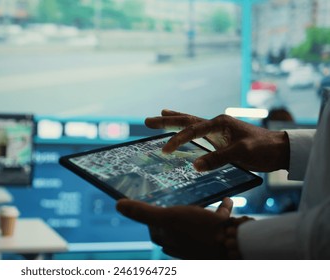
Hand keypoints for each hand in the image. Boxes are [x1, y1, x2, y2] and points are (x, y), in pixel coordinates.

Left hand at [116, 198, 233, 258]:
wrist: (234, 244)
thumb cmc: (198, 231)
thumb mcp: (167, 217)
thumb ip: (143, 212)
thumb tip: (118, 205)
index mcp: (169, 241)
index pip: (154, 231)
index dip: (150, 220)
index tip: (149, 207)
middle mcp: (184, 244)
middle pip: (174, 229)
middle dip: (173, 217)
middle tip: (174, 203)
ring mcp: (202, 242)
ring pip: (197, 225)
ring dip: (197, 212)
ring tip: (200, 201)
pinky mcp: (219, 237)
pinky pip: (218, 221)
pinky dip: (220, 210)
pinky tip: (225, 200)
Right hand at [145, 109, 289, 171]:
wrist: (279, 151)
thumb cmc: (263, 149)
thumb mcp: (241, 153)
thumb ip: (218, 158)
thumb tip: (194, 166)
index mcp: (220, 123)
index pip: (192, 130)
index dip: (177, 140)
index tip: (165, 151)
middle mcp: (216, 124)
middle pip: (186, 120)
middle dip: (167, 121)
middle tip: (148, 120)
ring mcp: (218, 131)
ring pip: (191, 124)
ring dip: (175, 121)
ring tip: (161, 115)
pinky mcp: (220, 139)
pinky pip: (199, 134)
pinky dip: (187, 132)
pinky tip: (183, 133)